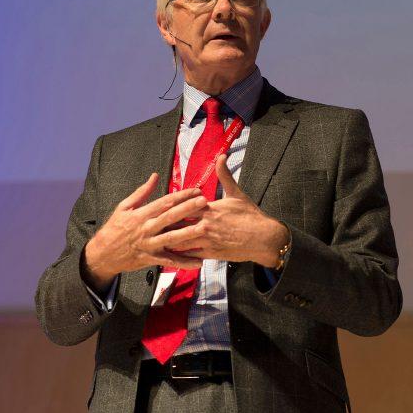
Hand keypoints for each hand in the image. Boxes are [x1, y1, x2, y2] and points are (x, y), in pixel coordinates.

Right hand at [82, 173, 207, 289]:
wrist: (103, 254)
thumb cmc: (114, 228)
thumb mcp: (124, 207)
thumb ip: (142, 192)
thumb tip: (155, 176)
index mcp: (141, 214)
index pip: (164, 202)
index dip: (181, 195)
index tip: (196, 190)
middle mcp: (146, 228)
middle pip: (170, 217)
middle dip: (188, 208)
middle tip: (204, 202)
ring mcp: (149, 244)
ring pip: (171, 238)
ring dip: (189, 233)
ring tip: (205, 228)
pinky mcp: (151, 259)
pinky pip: (169, 261)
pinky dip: (184, 262)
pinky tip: (198, 262)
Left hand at [164, 155, 289, 266]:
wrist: (264, 238)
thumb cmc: (250, 215)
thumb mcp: (237, 193)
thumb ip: (225, 175)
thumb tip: (221, 156)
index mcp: (210, 208)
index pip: (184, 205)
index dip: (171, 206)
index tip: (158, 205)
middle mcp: (205, 224)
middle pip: (178, 223)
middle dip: (163, 224)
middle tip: (148, 224)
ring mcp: (207, 241)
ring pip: (181, 241)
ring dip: (167, 240)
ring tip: (153, 239)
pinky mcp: (211, 254)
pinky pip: (190, 255)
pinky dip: (178, 255)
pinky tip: (168, 255)